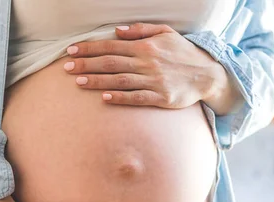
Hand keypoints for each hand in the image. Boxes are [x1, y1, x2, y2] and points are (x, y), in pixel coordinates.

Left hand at [64, 23, 239, 113]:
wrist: (208, 74)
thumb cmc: (184, 53)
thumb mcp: (166, 33)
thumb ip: (142, 30)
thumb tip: (118, 30)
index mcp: (146, 46)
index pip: (111, 46)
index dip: (89, 48)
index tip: (71, 51)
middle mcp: (147, 63)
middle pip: (111, 63)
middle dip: (86, 65)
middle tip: (66, 68)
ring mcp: (154, 81)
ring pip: (120, 80)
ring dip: (97, 81)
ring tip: (78, 83)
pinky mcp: (161, 98)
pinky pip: (137, 98)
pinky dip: (120, 98)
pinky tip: (104, 98)